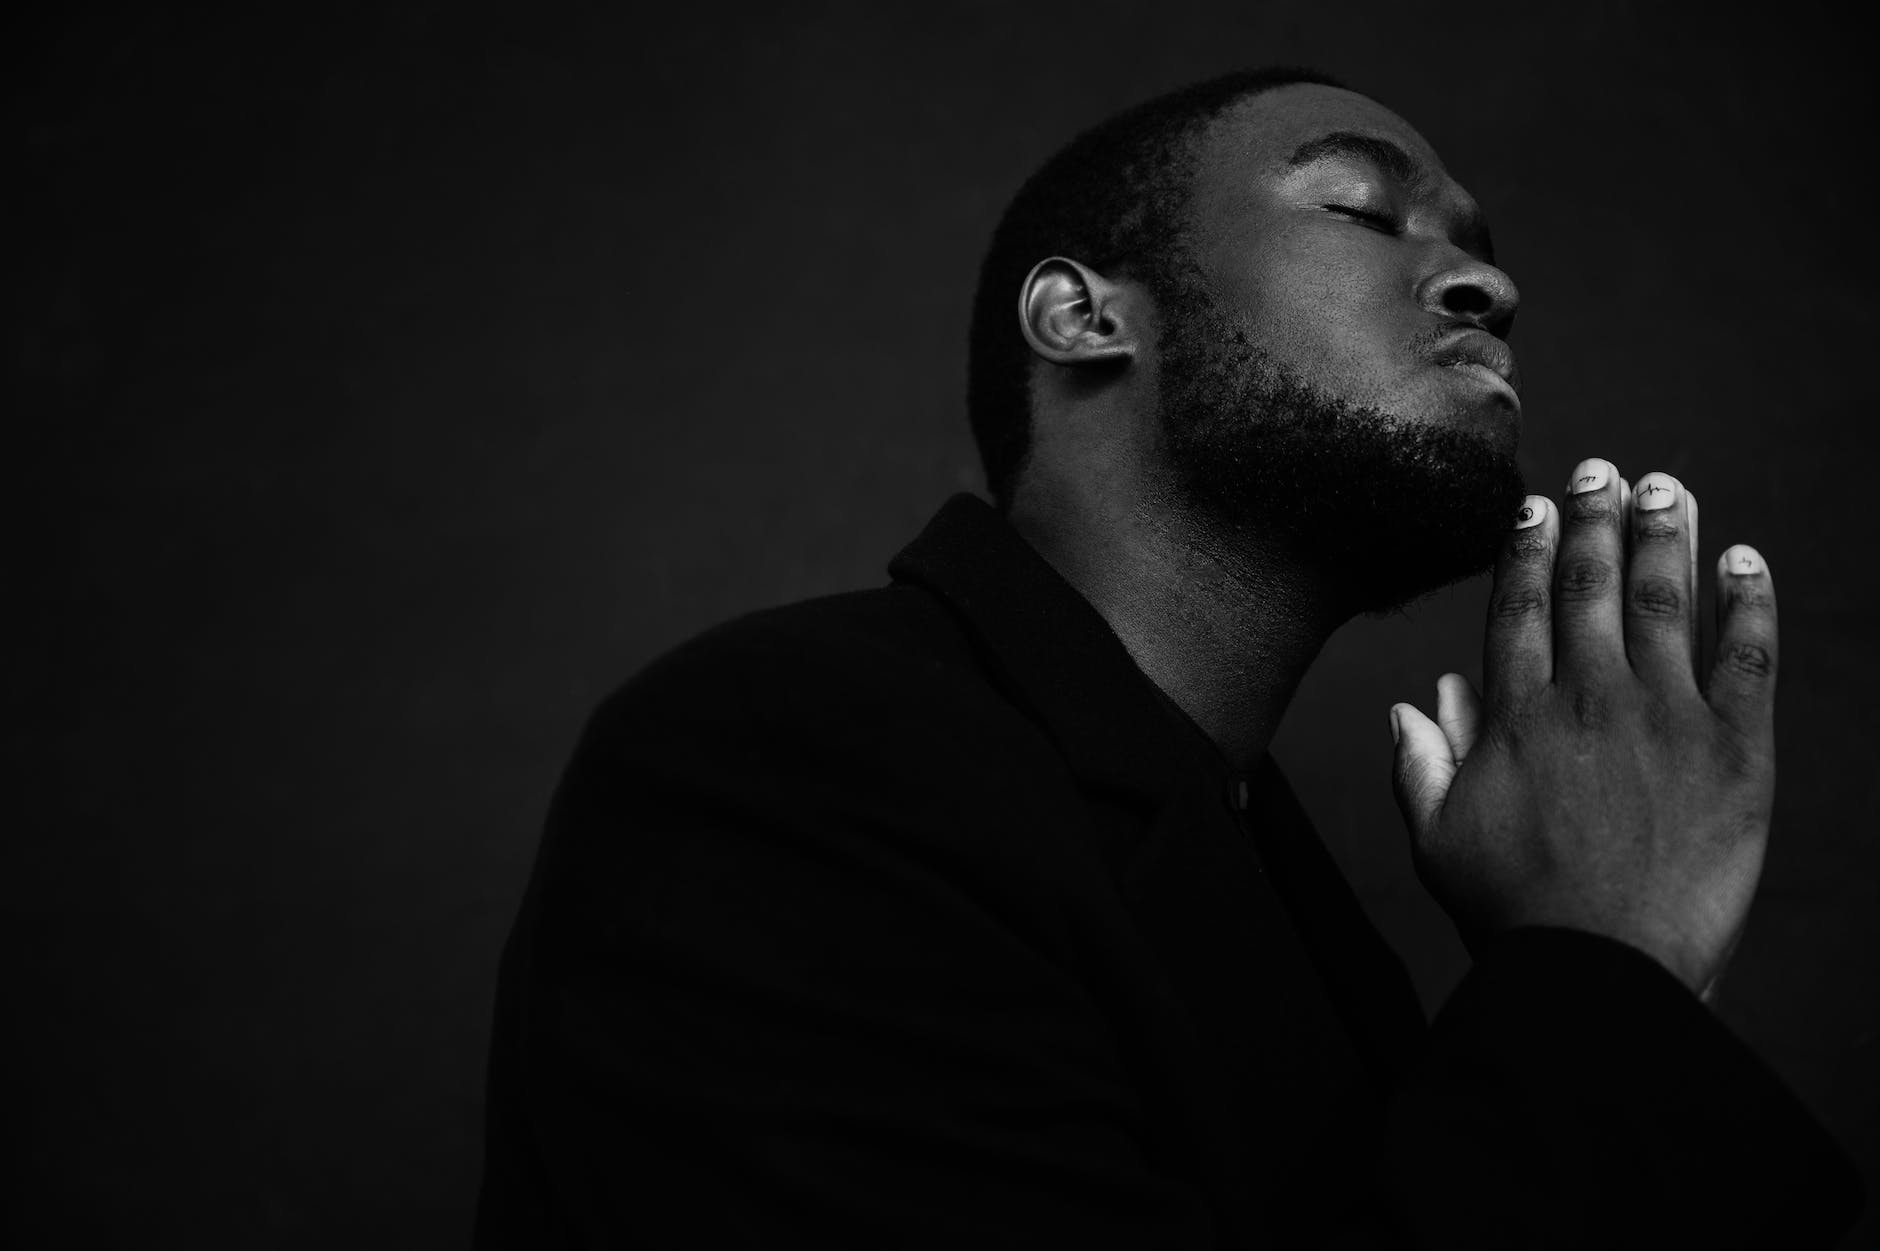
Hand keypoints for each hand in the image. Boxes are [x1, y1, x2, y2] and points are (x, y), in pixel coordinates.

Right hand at [1388, 458, 1777, 999]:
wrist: (1605, 970)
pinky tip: (1745, 558)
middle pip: (1591, 585)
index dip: (1526, 547)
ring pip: (1667, 603)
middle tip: (1600, 470)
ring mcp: (1668, 719)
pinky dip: (1749, 602)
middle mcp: (1591, 699)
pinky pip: (1749, 658)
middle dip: (1594, 518)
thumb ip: (1421, 763)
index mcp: (1517, 716)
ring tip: (1665, 487)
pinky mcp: (1736, 752)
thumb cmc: (1515, 912)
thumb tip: (1416, 703)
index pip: (1519, 606)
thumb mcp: (1438, 838)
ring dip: (1665, 535)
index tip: (1533, 505)